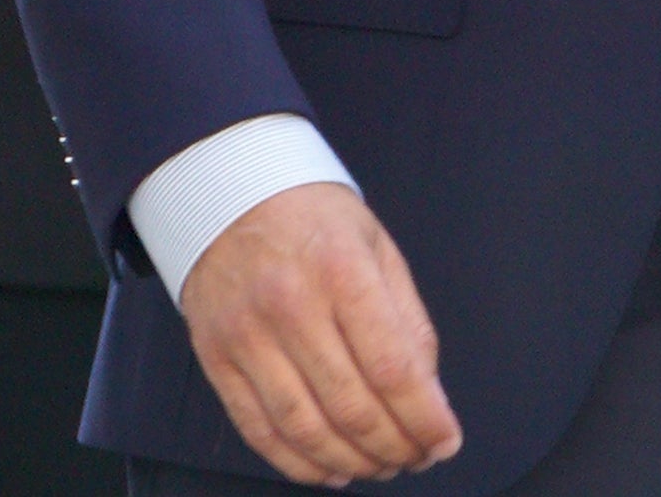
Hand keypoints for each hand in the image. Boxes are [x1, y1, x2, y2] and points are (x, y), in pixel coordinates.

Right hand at [175, 181, 461, 486]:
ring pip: (304, 427)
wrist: (227, 191)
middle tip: (417, 457)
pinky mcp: (215, 358)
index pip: (391, 366)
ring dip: (350, 460)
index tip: (445, 441)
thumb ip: (406, 319)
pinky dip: (297, 461)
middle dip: (394, 446)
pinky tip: (329, 468)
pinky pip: (257, 428)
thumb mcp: (377, 246)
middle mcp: (290, 306)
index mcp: (341, 271)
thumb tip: (427, 391)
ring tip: (381, 465)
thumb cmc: (311, 217)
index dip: (423, 417)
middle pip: (350, 405)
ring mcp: (247, 336)